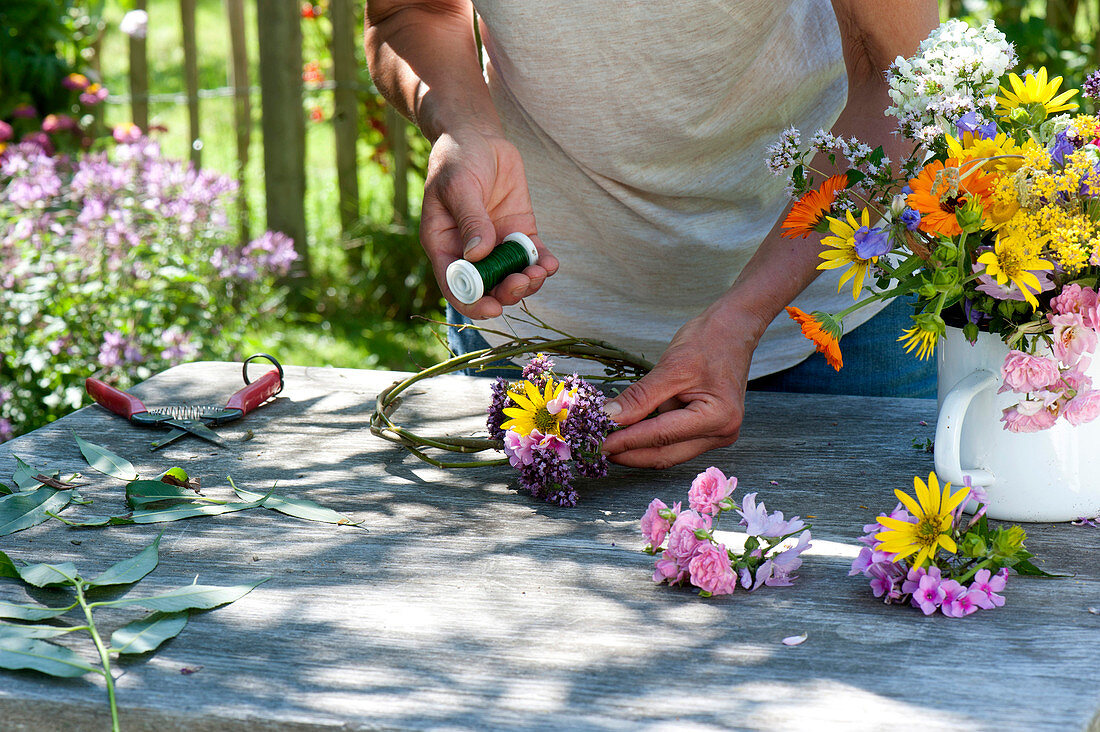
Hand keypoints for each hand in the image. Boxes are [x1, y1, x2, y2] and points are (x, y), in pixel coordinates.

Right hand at [421, 127, 558, 318]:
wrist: (477, 136)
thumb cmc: (457, 158)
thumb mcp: (458, 186)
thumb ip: (470, 219)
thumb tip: (478, 254)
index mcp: (444, 245)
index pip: (456, 286)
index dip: (474, 303)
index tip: (494, 309)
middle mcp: (470, 251)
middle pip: (488, 288)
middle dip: (507, 292)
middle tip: (523, 280)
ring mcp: (496, 243)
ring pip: (512, 276)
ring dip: (528, 282)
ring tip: (540, 271)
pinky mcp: (518, 232)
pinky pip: (531, 256)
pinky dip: (543, 264)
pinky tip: (550, 263)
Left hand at [599, 304, 766, 468]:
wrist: (733, 330)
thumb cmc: (708, 341)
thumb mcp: (670, 367)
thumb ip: (640, 397)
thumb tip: (610, 418)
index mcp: (717, 417)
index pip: (661, 436)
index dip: (627, 442)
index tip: (599, 444)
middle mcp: (721, 433)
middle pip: (665, 454)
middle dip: (630, 452)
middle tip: (598, 447)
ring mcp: (716, 435)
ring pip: (668, 453)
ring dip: (638, 448)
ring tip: (609, 439)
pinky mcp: (708, 431)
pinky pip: (673, 442)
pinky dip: (649, 438)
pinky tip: (628, 431)